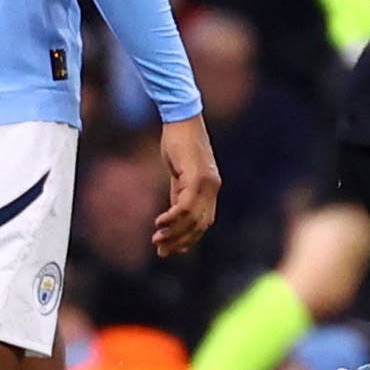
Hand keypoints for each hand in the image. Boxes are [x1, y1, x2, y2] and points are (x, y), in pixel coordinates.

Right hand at [154, 114, 221, 256]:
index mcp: (211, 188)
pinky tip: (159, 223)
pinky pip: (185, 205)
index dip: (190, 238)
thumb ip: (178, 195)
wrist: (181, 119)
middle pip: (200, 225)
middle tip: (161, 250)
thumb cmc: (179, 145)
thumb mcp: (179, 175)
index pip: (204, 222)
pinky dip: (172, 217)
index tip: (174, 250)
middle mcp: (213, 188)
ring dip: (174, 233)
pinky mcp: (196, 176)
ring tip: (157, 240)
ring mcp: (206, 183)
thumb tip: (170, 219)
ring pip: (192, 218)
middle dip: (180, 241)